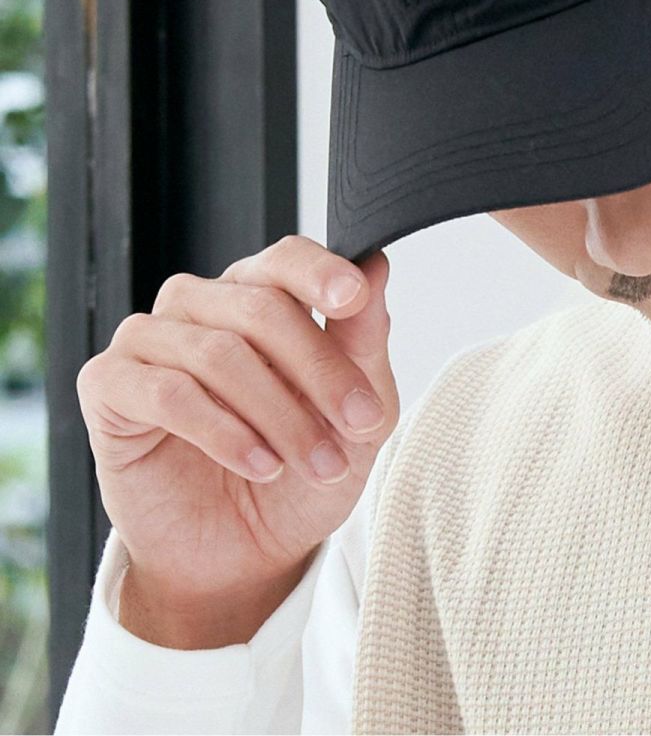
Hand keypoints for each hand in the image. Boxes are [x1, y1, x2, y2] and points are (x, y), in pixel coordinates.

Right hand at [75, 236, 397, 603]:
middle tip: (359, 424)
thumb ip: (362, 338)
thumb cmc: (297, 473)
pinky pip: (167, 392)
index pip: (285, 258)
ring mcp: (149, 339)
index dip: (320, 273)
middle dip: (320, 371)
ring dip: (279, 414)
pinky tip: (260, 464)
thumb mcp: (353, 413)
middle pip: (261, 307)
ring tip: (315, 462)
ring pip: (219, 353)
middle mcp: (201, 304)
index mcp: (259, 294)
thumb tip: (377, 265)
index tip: (353, 296)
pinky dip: (223, 432)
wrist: (242, 556)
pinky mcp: (109, 386)